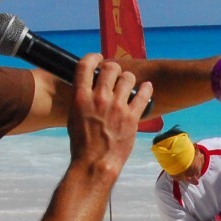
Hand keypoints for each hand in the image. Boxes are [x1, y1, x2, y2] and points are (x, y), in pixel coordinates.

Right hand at [66, 54, 149, 177]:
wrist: (95, 163)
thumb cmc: (81, 143)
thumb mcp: (74, 116)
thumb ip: (82, 99)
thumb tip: (90, 87)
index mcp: (81, 97)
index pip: (85, 65)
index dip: (93, 58)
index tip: (97, 59)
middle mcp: (99, 98)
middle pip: (111, 68)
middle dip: (113, 68)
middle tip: (114, 74)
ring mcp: (117, 106)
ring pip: (128, 78)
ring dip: (128, 78)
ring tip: (128, 83)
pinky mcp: (132, 116)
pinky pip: (143, 94)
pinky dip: (146, 88)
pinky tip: (146, 87)